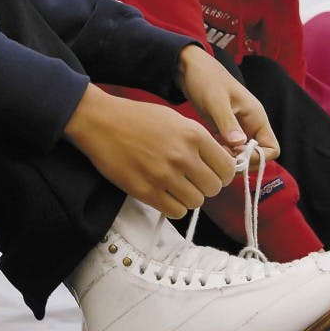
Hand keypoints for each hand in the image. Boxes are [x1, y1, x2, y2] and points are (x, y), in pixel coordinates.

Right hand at [63, 84, 235, 217]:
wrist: (102, 122)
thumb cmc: (138, 119)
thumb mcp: (176, 119)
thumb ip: (200, 140)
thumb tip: (221, 161)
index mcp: (194, 134)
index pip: (227, 167)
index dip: (223, 174)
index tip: (214, 174)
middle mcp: (182, 156)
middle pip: (214, 188)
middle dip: (206, 186)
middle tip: (193, 181)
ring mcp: (164, 175)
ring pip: (196, 202)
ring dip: (189, 197)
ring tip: (176, 186)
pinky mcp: (146, 191)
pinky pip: (176, 212)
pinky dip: (174, 207)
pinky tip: (165, 194)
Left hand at [174, 45, 279, 159]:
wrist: (190, 67)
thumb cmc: (206, 79)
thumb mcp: (216, 101)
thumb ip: (228, 123)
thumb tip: (240, 145)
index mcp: (256, 117)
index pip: (272, 149)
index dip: (257, 157)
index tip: (235, 155)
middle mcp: (251, 125)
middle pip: (258, 155)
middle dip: (242, 161)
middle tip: (220, 158)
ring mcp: (239, 128)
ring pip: (243, 154)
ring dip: (231, 159)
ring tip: (213, 153)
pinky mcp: (225, 130)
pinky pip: (231, 149)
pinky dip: (222, 153)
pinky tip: (208, 149)